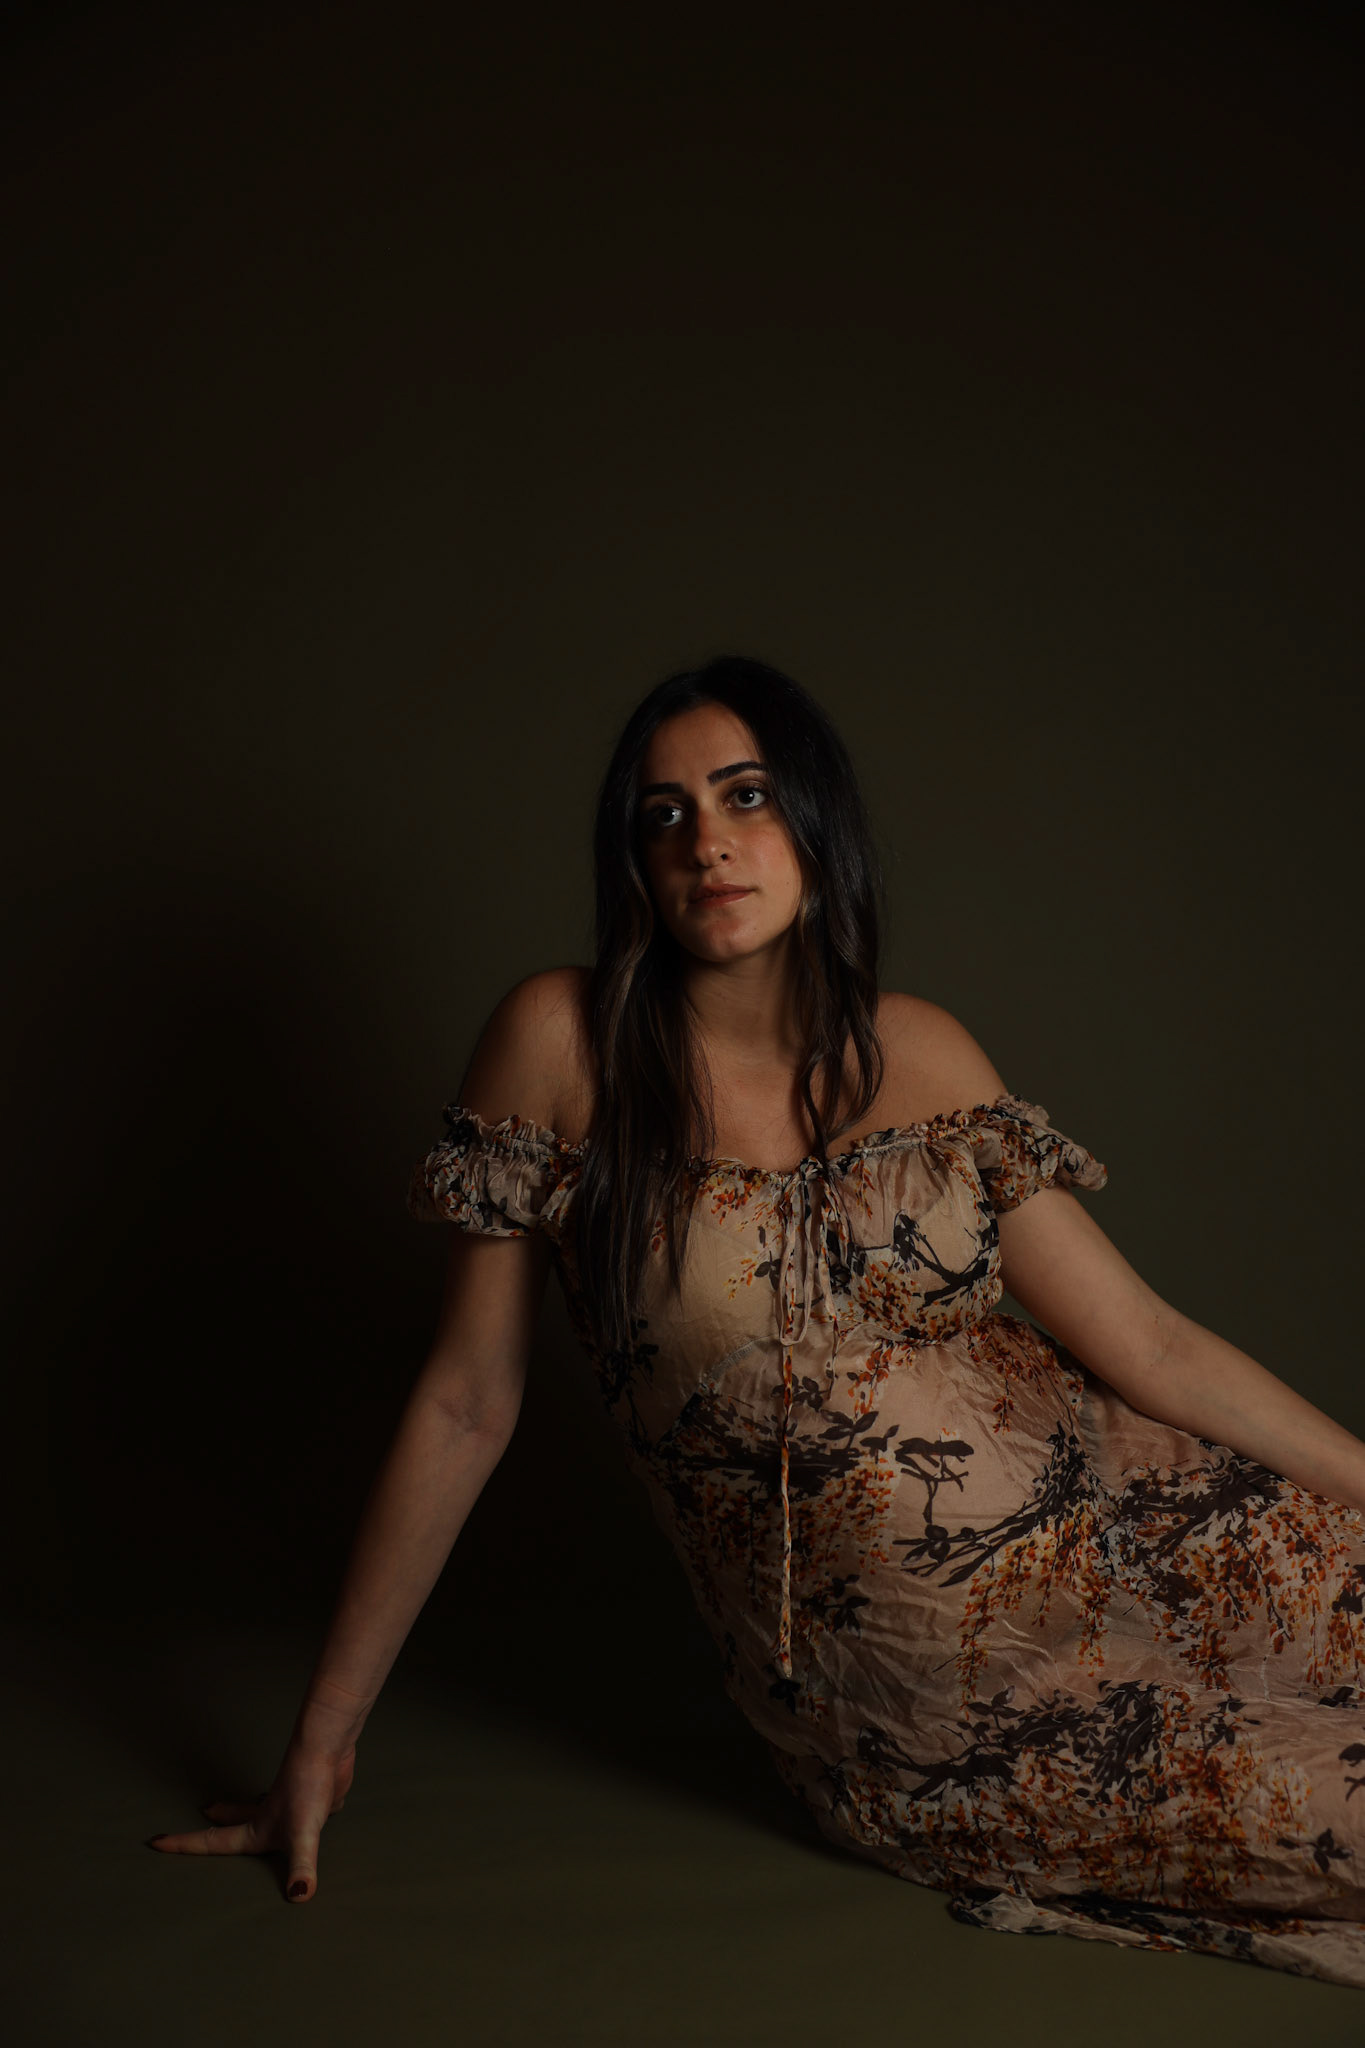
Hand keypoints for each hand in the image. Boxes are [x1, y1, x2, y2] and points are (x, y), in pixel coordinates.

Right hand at [147, 1742, 354, 1902]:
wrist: (329, 1746)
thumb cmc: (308, 1786)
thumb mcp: (303, 1833)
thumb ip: (300, 1866)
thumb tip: (298, 1897)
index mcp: (258, 1827)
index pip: (214, 1842)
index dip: (184, 1845)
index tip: (156, 1841)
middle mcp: (272, 1815)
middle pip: (238, 1819)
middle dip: (221, 1818)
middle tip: (206, 1810)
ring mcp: (294, 1805)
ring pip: (270, 1809)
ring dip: (258, 1810)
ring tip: (255, 1805)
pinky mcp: (318, 1799)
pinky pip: (310, 1810)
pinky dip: (308, 1811)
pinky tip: (319, 1810)